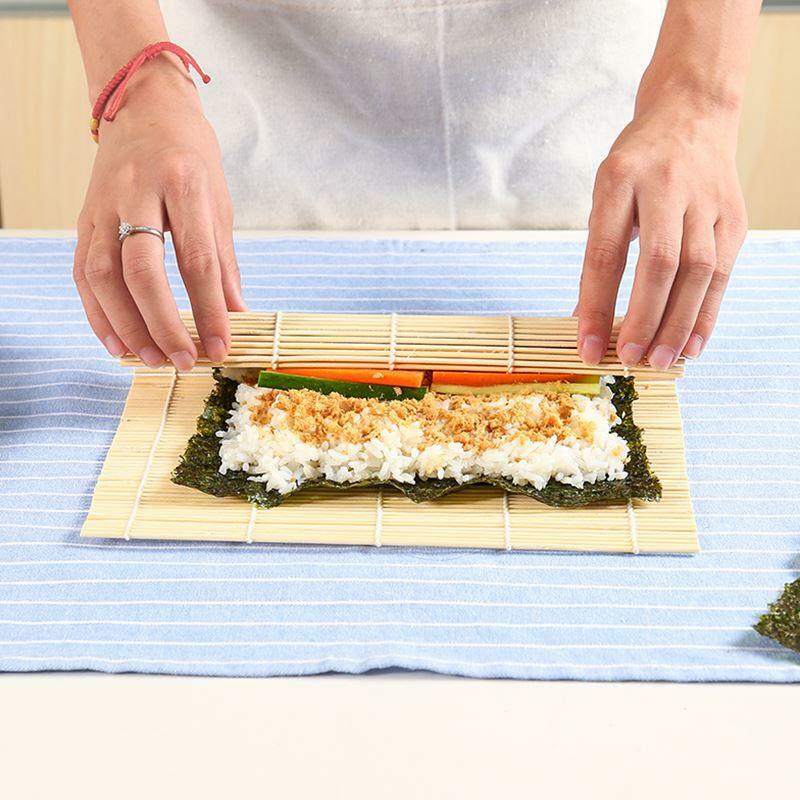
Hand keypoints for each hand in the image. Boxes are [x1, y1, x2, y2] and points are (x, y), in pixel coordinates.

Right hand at [73, 64, 244, 369]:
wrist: (142, 105)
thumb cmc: (190, 155)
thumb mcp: (219, 200)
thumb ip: (224, 261)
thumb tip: (237, 315)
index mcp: (184, 184)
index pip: (197, 259)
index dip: (209, 309)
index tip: (221, 346)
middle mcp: (138, 193)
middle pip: (142, 269)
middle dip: (163, 323)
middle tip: (182, 360)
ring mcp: (104, 205)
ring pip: (104, 273)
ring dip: (126, 324)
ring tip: (150, 359)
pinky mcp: (84, 218)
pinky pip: (84, 272)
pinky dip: (98, 312)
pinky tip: (117, 342)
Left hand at [577, 89, 746, 368]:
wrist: (692, 113)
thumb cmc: (638, 163)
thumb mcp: (605, 193)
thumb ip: (598, 252)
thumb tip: (586, 318)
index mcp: (620, 179)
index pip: (605, 254)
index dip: (596, 306)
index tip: (588, 346)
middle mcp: (667, 186)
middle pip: (659, 263)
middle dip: (644, 317)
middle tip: (629, 358)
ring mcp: (706, 200)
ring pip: (698, 270)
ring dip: (678, 322)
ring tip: (660, 360)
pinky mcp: (734, 215)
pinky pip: (723, 271)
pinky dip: (707, 312)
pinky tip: (692, 343)